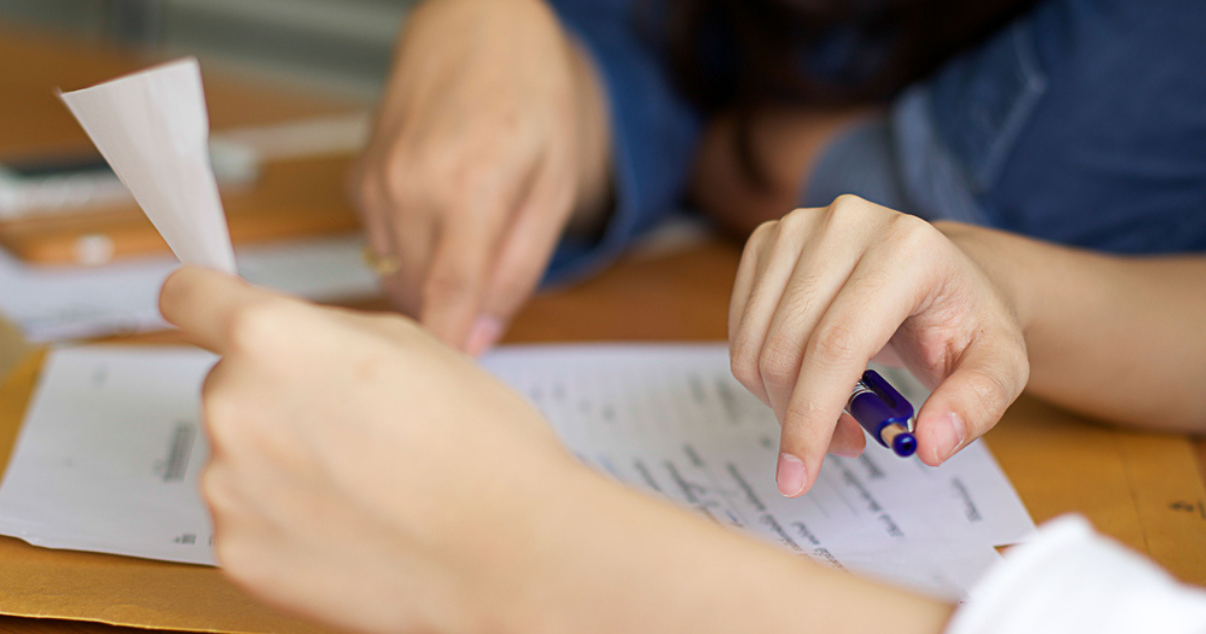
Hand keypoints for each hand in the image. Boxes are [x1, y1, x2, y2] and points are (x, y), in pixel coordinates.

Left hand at [159, 267, 581, 633]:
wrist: (510, 553)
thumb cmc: (481, 449)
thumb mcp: (414, 345)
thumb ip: (329, 333)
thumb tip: (294, 340)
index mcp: (273, 339)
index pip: (188, 296)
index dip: (204, 302)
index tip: (207, 312)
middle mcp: (233, 407)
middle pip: (229, 385)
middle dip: (277, 397)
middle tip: (352, 425)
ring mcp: (229, 487)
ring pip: (240, 457)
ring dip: (283, 464)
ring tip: (364, 484)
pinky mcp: (238, 554)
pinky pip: (250, 520)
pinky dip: (288, 522)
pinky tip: (350, 525)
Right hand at [350, 0, 610, 355]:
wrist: (477, 18)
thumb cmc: (529, 89)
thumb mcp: (556, 182)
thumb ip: (520, 266)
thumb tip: (481, 335)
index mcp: (468, 191)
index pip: (443, 302)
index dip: (446, 355)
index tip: (452, 396)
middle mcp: (408, 188)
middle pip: (413, 300)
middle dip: (444, 320)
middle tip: (479, 316)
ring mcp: (375, 182)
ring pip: (391, 277)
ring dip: (426, 285)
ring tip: (467, 254)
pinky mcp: (358, 177)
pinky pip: (377, 245)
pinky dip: (407, 251)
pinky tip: (440, 221)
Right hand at [729, 196, 1028, 496]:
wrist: (941, 272)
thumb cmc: (964, 321)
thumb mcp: (999, 367)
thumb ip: (975, 405)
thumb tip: (929, 444)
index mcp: (906, 249)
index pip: (836, 346)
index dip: (810, 418)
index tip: (798, 478)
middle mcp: (845, 224)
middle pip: (788, 347)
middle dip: (797, 418)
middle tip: (839, 446)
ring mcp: (799, 227)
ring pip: (755, 343)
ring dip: (779, 399)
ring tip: (832, 410)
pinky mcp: (767, 239)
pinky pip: (741, 329)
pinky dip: (763, 371)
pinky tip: (807, 376)